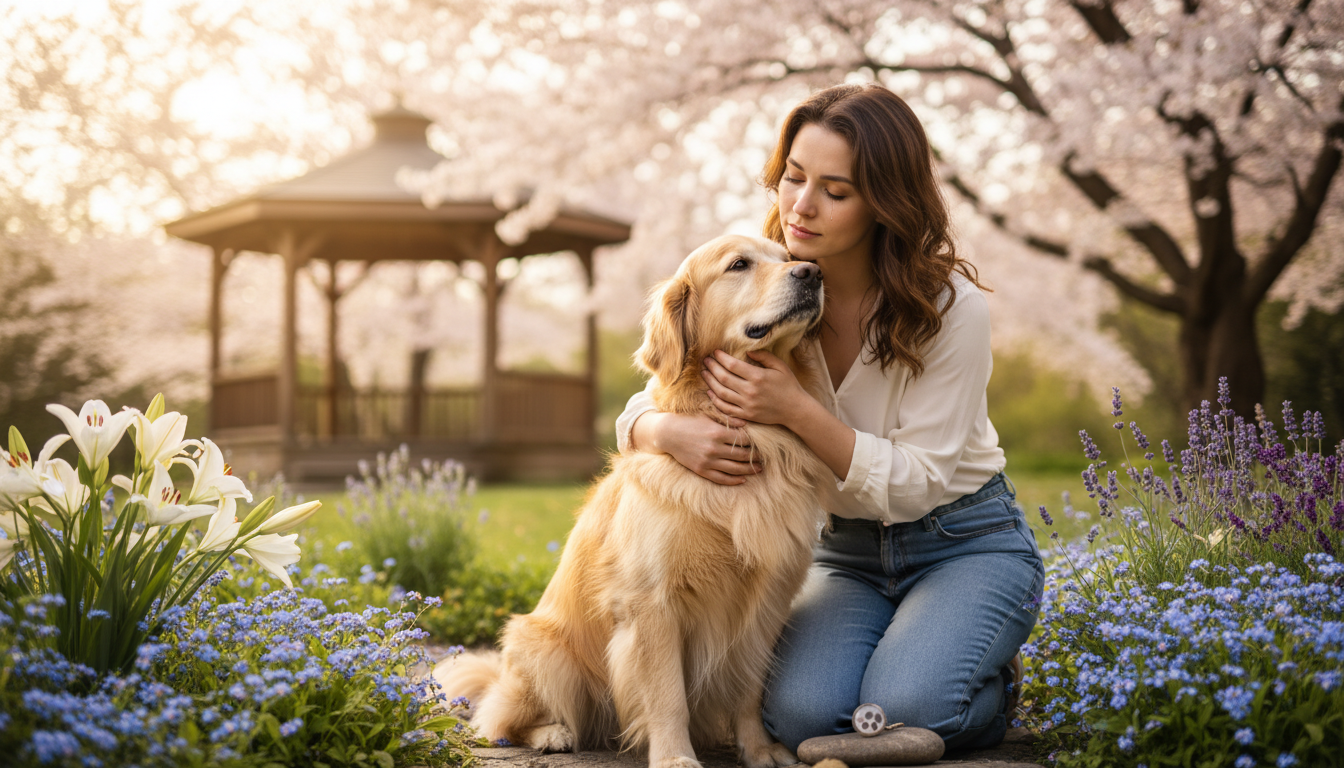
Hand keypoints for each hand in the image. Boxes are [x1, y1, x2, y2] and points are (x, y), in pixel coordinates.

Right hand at [633, 411, 759, 484]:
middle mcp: (714, 448)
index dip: (755, 441)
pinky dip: (734, 480)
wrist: (668, 434)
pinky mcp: (701, 470)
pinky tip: (743, 479)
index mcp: (717, 432)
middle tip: (767, 457)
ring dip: (749, 469)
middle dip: (756, 456)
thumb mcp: (708, 416)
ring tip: (760, 468)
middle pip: (742, 455)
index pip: (743, 439)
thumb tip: (746, 423)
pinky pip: (721, 478)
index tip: (764, 442)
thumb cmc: (690, 421)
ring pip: (735, 469)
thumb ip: (727, 420)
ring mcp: (707, 461)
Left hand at [702, 350, 808, 427]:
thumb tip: (747, 350)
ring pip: (721, 393)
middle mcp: (750, 391)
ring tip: (704, 373)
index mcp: (757, 377)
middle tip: (705, 360)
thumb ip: (764, 356)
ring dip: (710, 382)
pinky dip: (715, 400)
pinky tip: (710, 392)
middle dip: (712, 367)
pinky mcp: (746, 415)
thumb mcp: (780, 366)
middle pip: (723, 377)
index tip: (715, 352)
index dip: (721, 357)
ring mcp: (747, 405)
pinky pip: (725, 408)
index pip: (732, 365)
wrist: (795, 410)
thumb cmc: (789, 385)